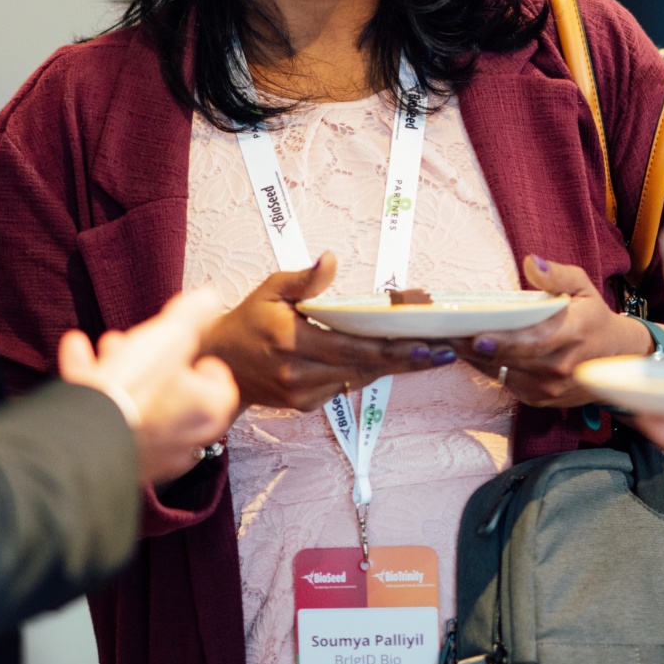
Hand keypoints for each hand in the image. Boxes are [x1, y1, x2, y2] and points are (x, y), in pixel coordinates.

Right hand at [59, 287, 240, 486]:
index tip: (190, 350)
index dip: (205, 366)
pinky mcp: (112, 458)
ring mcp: (147, 453)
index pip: (221, 389)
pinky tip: (76, 352)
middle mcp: (183, 439)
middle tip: (142, 342)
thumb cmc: (138, 387)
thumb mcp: (170, 337)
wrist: (85, 436)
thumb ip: (191, 317)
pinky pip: (106, 416)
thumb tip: (210, 298)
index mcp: (205, 413)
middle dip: (155, 362)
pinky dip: (93, 383)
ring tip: (109, 344)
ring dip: (124, 370)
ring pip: (140, 405)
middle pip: (176, 396)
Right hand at [201, 252, 451, 411]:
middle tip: (445, 352)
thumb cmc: (248, 320)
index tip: (424, 343)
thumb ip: (304, 278)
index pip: (353, 347)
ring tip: (432, 355)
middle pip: (365, 368)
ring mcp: (303, 393)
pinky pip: (345, 386)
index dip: (392, 348)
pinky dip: (369, 373)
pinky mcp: (306, 404)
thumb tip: (331, 258)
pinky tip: (396, 362)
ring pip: (359, 379)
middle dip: (408, 360)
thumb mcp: (271, 289)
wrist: (218, 364)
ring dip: (395, 368)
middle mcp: (299, 373)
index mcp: (291, 341)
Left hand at [448, 255, 652, 408]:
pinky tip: (470, 352)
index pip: (532, 341)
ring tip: (449, 340)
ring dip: (475, 358)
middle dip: (475, 347)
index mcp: (572, 333)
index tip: (478, 336)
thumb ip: (556, 275)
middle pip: (510, 359)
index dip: (504, 341)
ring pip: (502, 372)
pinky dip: (487, 367)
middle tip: (446, 334)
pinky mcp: (539, 398)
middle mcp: (560, 365)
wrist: (617, 358)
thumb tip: (532, 262)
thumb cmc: (593, 317)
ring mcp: (549, 387)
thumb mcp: (582, 286)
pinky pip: (505, 382)